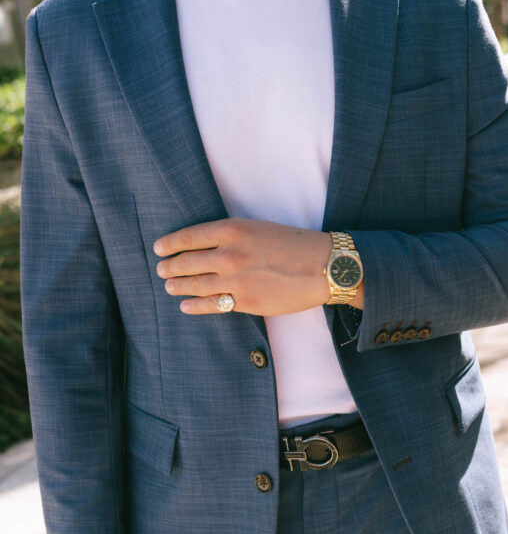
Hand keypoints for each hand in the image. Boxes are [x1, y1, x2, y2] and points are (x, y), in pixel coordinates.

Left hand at [153, 218, 343, 315]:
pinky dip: (194, 306)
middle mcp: (230, 254)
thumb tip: (205, 246)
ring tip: (170, 287)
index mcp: (232, 230)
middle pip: (187, 262)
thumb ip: (231, 236)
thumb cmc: (293, 243)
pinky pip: (212, 305)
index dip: (170, 244)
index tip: (159, 249)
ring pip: (195, 284)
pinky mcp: (245, 301)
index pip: (189, 237)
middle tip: (162, 270)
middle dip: (170, 267)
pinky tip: (186, 306)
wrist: (322, 266)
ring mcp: (236, 280)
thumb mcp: (258, 228)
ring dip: (178, 286)